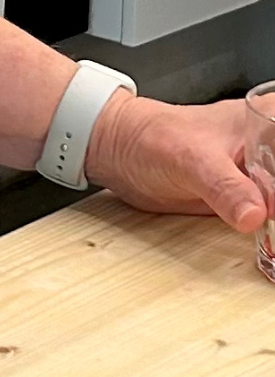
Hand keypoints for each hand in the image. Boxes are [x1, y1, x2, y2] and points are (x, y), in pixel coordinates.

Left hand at [85, 91, 269, 231]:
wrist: (117, 151)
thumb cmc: (150, 136)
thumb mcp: (189, 159)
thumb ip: (224, 186)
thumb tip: (256, 215)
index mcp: (268, 123)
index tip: (274, 204)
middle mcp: (271, 150)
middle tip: (273, 228)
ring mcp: (263, 178)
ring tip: (273, 246)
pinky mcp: (249, 202)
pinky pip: (274, 222)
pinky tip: (273, 253)